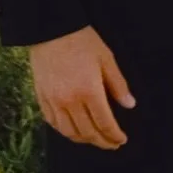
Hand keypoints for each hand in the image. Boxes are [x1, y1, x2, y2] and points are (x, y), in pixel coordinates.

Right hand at [29, 26, 135, 150]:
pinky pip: (53, 123)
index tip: (121, 140)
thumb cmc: (81, 40)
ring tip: (94, 138)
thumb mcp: (106, 58)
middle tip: (112, 143)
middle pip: (88, 132)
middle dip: (103, 142)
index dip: (114, 136)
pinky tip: (73, 130)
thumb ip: (118, 84)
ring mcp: (54, 101)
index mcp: (89, 91)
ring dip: (84, 140)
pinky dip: (65, 131)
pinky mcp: (42, 98)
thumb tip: (130, 104)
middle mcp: (70, 101)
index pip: (105, 124)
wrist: (51, 29)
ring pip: (69, 132)